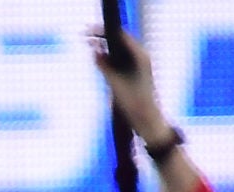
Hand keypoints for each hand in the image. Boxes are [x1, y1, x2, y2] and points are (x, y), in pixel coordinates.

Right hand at [93, 28, 173, 144]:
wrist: (146, 119)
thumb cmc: (135, 102)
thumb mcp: (116, 84)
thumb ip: (105, 67)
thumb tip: (94, 52)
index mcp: (140, 56)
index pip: (122, 37)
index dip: (106, 32)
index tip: (91, 31)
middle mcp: (140, 58)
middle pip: (120, 42)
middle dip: (104, 37)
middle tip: (87, 35)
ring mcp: (137, 66)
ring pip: (119, 51)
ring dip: (105, 47)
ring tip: (90, 44)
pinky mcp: (133, 74)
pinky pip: (119, 61)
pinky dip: (108, 58)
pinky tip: (98, 57)